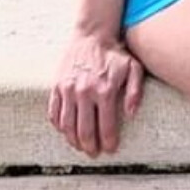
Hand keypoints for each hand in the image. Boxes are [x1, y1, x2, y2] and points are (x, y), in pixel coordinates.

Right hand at [48, 34, 144, 157]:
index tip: (111, 150)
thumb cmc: (115, 54)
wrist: (92, 35)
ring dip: (73, 140)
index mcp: (104, 91)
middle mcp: (84, 93)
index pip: (106, 125)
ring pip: (67, 125)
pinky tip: (66, 132)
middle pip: (85, 129)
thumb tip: (132, 114)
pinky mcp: (56, 87)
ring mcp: (67, 90)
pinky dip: (59, 126)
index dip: (109, 141)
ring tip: (80, 147)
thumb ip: (136, 91)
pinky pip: (54, 113)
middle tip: (94, 154)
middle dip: (90, 146)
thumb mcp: (134, 68)